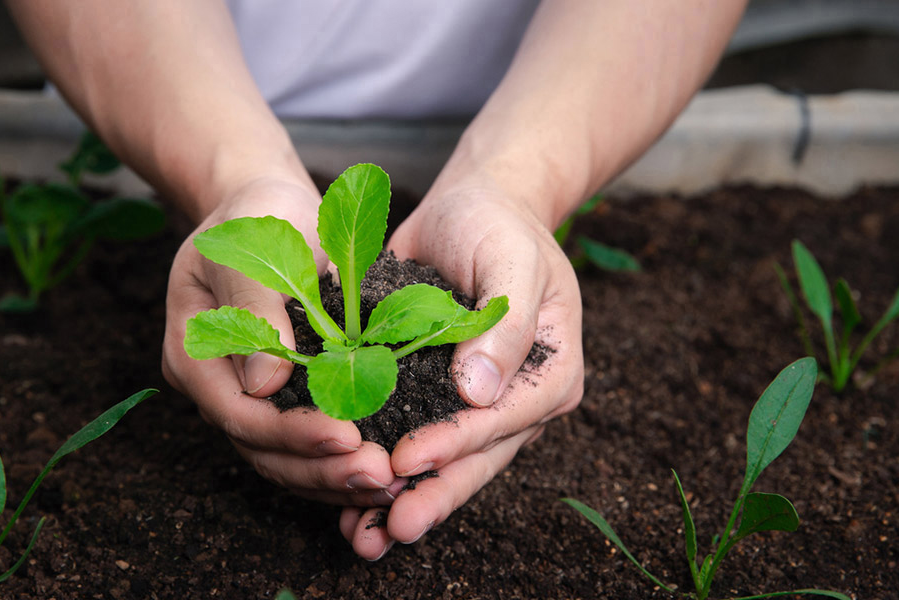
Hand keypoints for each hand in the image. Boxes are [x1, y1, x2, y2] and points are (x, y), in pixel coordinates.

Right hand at [162, 176, 405, 506]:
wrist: (269, 207)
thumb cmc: (256, 215)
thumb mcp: (251, 245)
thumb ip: (256, 306)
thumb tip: (265, 384)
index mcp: (194, 354)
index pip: (240, 415)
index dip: (293, 433)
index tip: (348, 436)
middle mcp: (217, 387)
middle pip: (263, 451)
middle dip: (322, 468)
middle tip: (380, 474)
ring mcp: (248, 398)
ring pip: (284, 460)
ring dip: (335, 477)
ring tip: (389, 481)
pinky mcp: (282, 400)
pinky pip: (305, 447)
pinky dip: (339, 463)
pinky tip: (383, 471)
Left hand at [338, 183, 584, 559]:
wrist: (471, 207)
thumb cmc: (498, 224)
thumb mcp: (511, 256)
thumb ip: (506, 321)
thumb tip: (480, 391)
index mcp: (551, 373)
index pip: (503, 419)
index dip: (454, 444)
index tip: (407, 460)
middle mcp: (517, 400)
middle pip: (476, 459)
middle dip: (431, 496)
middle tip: (389, 529)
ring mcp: (477, 406)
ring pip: (444, 464)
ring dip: (405, 500)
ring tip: (364, 537)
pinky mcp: (437, 398)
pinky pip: (413, 440)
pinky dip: (384, 471)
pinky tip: (347, 502)